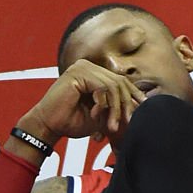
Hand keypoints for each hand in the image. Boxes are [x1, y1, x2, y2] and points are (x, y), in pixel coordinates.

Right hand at [21, 59, 146, 141]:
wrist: (48, 126)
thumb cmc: (72, 122)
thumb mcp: (101, 114)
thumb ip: (116, 106)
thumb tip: (141, 104)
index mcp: (93, 73)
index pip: (121, 80)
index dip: (134, 94)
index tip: (144, 107)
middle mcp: (88, 66)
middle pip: (119, 82)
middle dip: (126, 104)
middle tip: (128, 122)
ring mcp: (82, 67)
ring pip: (113, 86)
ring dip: (115, 108)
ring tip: (112, 126)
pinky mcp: (77, 73)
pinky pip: (102, 87)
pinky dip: (103, 104)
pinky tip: (96, 115)